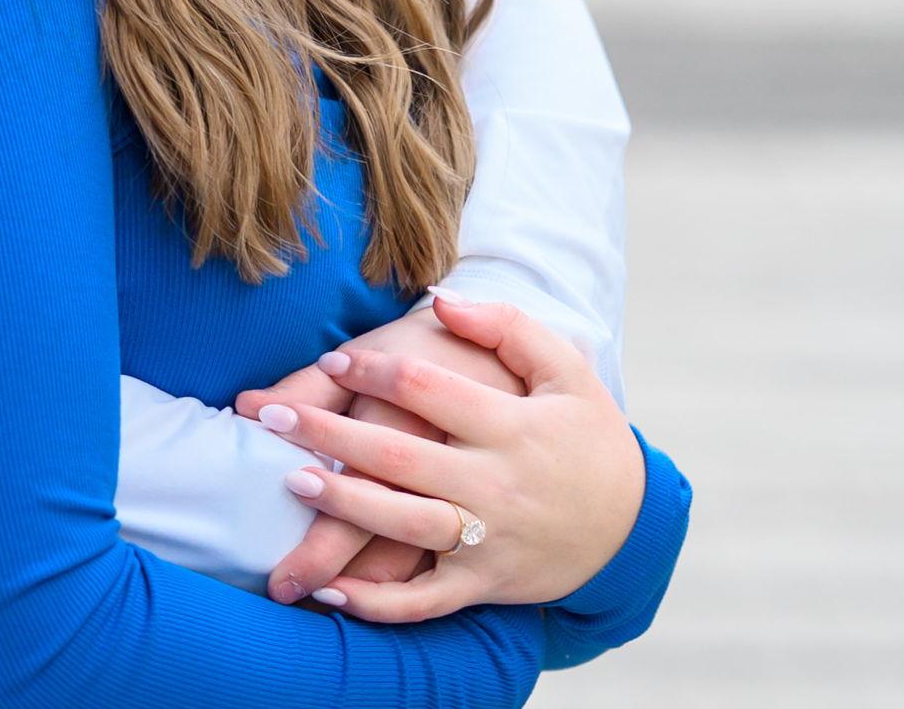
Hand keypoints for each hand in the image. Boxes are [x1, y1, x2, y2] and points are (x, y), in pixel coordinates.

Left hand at [251, 295, 646, 619]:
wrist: (632, 524)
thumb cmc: (583, 434)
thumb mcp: (563, 369)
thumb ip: (506, 326)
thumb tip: (441, 299)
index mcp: (511, 426)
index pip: (429, 388)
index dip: (376, 367)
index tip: (334, 356)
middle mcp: (496, 485)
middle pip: (401, 456)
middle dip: (331, 434)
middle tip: (271, 415)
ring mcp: (489, 540)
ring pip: (406, 526)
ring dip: (344, 505)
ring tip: (291, 479)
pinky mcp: (484, 585)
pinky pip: (425, 600)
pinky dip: (377, 603)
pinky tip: (330, 588)